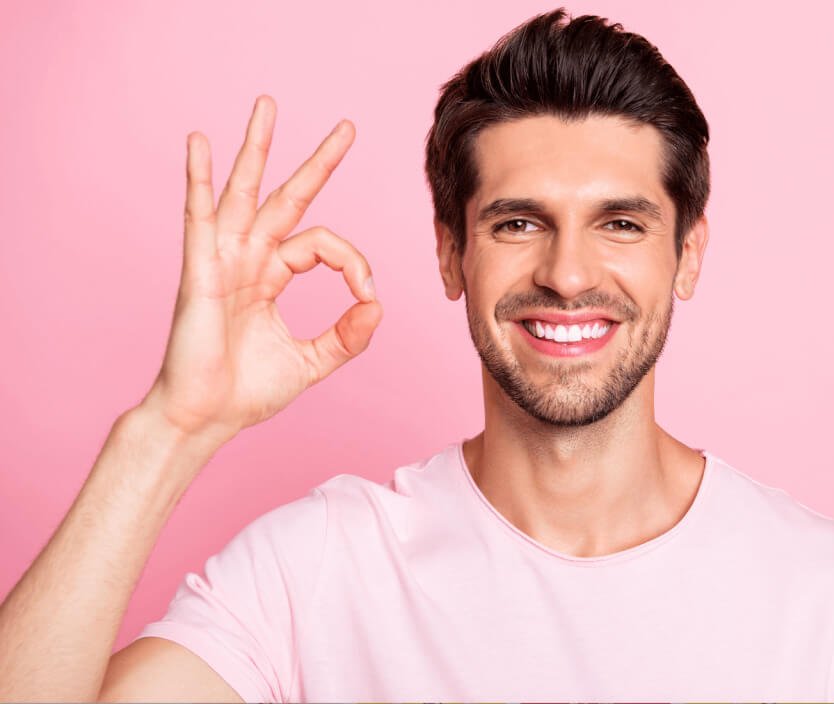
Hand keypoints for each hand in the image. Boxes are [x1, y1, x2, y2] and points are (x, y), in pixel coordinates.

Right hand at [142, 95, 381, 440]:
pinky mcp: (200, 272)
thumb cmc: (246, 392)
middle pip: (286, 198)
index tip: (366, 293)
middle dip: (316, 162)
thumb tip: (378, 306)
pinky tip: (200, 143)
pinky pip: (199, 217)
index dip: (351, 261)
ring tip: (269, 105)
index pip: (321, 244)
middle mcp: (248, 261)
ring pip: (245, 193)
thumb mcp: (313, 361)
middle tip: (347, 127)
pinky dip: (199, 180)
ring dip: (256, 149)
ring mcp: (222, 261)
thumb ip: (347, 336)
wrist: (204, 419)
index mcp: (270, 277)